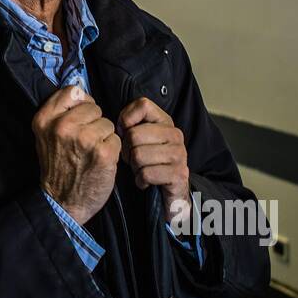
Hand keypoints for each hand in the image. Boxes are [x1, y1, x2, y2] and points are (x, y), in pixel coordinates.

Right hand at [33, 84, 120, 226]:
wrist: (62, 202)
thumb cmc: (56, 167)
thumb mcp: (45, 135)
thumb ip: (59, 112)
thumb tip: (82, 93)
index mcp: (45, 119)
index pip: (72, 91)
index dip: (81, 104)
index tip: (80, 119)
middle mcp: (63, 126)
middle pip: (93, 107)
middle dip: (94, 123)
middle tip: (84, 143)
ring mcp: (84, 139)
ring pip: (108, 123)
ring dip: (104, 138)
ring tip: (91, 153)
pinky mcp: (103, 152)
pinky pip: (117, 139)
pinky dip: (112, 151)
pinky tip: (100, 162)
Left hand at [117, 95, 190, 230]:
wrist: (168, 192)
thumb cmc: (148, 162)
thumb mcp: (138, 139)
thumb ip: (128, 124)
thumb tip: (118, 125)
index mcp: (165, 121)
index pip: (142, 105)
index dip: (126, 120)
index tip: (126, 134)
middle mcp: (175, 135)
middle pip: (134, 135)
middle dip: (127, 151)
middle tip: (132, 159)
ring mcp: (179, 154)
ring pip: (138, 156)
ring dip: (134, 167)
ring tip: (141, 169)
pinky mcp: (178, 174)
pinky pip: (147, 174)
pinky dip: (141, 180)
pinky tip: (146, 181)